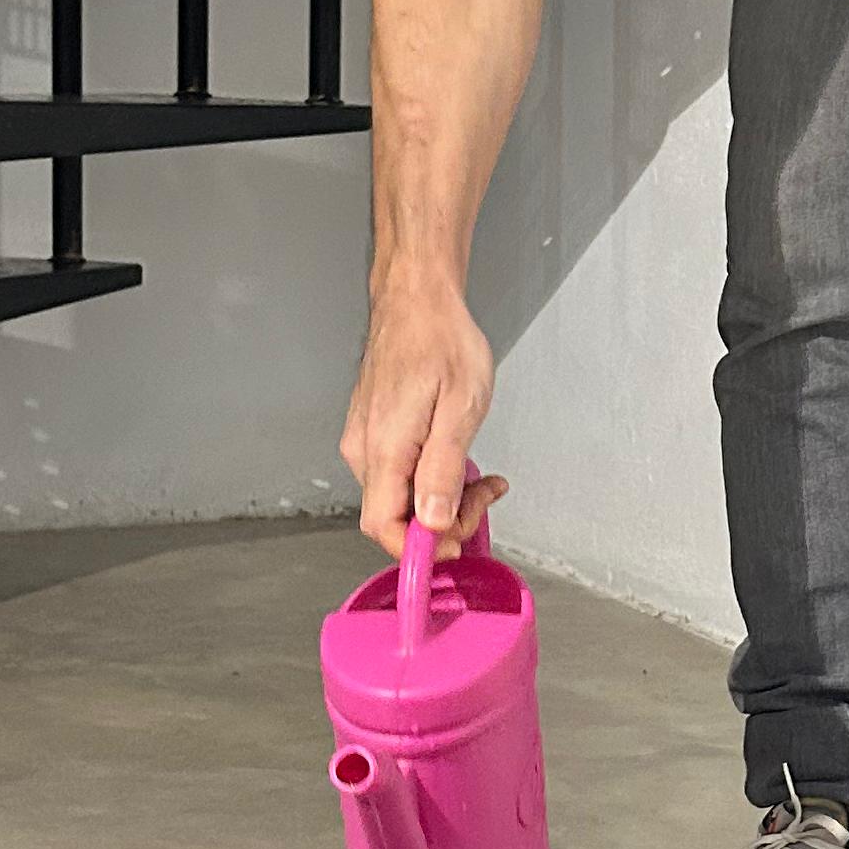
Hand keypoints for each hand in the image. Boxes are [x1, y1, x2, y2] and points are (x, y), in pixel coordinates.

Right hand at [341, 269, 505, 553]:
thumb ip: (444, 471)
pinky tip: (456, 458)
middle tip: (485, 494)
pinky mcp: (372, 432)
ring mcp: (364, 440)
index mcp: (384, 449)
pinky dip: (430, 477)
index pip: (383, 527)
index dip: (420, 548)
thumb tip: (433, 524)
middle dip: (443, 520)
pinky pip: (397, 473)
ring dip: (441, 498)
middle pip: (394, 516)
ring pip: (398, 496)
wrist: (417, 300)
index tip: (459, 542)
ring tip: (480, 476)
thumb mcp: (461, 408)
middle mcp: (364, 451)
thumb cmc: (442, 342)